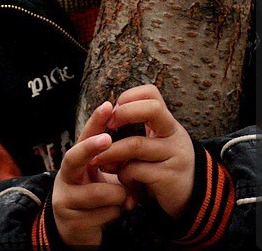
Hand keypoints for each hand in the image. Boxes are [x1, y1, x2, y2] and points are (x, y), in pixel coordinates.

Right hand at [52, 101, 128, 247]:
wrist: (75, 230)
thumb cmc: (92, 197)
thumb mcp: (100, 177)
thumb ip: (112, 163)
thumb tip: (133, 143)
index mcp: (75, 162)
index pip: (83, 136)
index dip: (95, 121)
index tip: (108, 106)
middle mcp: (65, 176)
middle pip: (73, 157)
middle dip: (91, 148)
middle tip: (108, 139)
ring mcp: (65, 198)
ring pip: (100, 192)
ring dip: (119, 196)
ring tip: (124, 198)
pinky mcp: (71, 220)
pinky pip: (104, 214)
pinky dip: (116, 213)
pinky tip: (114, 212)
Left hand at [93, 84, 194, 218]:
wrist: (193, 199)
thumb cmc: (164, 165)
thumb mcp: (157, 141)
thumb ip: (139, 128)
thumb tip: (107, 113)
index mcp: (168, 123)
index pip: (152, 93)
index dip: (130, 96)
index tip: (114, 111)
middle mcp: (174, 135)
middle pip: (152, 109)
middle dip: (124, 113)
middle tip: (108, 125)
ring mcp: (174, 156)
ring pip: (135, 144)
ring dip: (111, 151)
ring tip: (99, 159)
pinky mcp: (169, 178)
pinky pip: (137, 170)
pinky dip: (123, 174)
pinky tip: (124, 180)